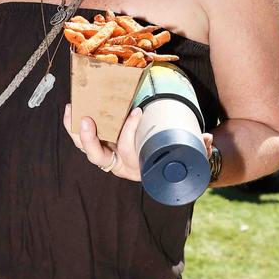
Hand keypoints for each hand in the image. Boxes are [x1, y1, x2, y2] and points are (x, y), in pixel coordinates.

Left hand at [63, 105, 214, 179]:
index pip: (127, 151)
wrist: (166, 168)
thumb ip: (198, 150)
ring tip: (73, 109)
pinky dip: (74, 127)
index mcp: (134, 169)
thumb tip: (207, 138)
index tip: (137, 112)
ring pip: (85, 147)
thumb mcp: (186, 158)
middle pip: (97, 156)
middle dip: (90, 139)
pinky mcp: (101, 146)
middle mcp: (117, 164)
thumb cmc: (173, 161)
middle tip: (88, 119)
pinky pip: (82, 139)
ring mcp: (107, 155)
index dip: (129, 132)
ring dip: (76, 131)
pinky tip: (71, 110)